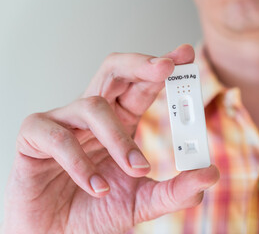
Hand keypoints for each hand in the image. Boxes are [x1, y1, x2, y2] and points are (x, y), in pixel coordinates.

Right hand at [4, 45, 218, 233]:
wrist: (58, 233)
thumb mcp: (143, 201)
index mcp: (119, 121)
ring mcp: (63, 122)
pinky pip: (59, 137)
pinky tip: (96, 188)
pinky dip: (81, 164)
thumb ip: (176, 190)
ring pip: (93, 106)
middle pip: (113, 71)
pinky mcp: (34, 137)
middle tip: (166, 67)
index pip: (141, 85)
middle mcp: (92, 115)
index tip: (185, 55)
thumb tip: (211, 174)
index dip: (161, 67)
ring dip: (119, 139)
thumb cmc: (96, 210)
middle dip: (141, 64)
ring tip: (136, 170)